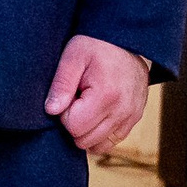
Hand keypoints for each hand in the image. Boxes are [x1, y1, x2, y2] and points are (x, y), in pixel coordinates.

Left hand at [45, 34, 149, 155]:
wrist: (126, 41)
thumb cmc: (97, 46)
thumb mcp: (73, 57)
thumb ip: (61, 85)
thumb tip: (52, 111)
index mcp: (106, 95)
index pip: (74, 126)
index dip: (64, 113)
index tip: (69, 94)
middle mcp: (122, 111)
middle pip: (85, 140)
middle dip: (74, 123)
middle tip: (76, 99)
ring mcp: (131, 117)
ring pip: (98, 145)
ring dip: (86, 130)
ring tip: (86, 105)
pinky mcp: (135, 119)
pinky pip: (112, 141)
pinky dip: (99, 133)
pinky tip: (95, 114)